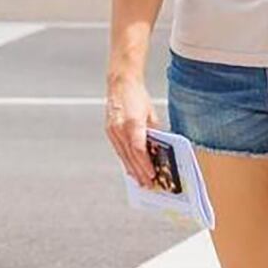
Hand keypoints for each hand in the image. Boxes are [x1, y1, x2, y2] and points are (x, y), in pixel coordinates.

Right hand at [105, 71, 158, 189]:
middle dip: (140, 172)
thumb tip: (158, 149)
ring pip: (123, 156)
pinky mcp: (109, 131)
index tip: (152, 175)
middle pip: (131, 156)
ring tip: (140, 181)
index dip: (145, 164)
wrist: (121, 83)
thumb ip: (154, 132)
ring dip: (132, 170)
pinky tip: (130, 169)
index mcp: (132, 123)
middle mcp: (120, 128)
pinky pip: (118, 150)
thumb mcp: (151, 114)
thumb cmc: (138, 96)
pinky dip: (125, 160)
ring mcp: (112, 130)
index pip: (139, 149)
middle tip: (148, 184)